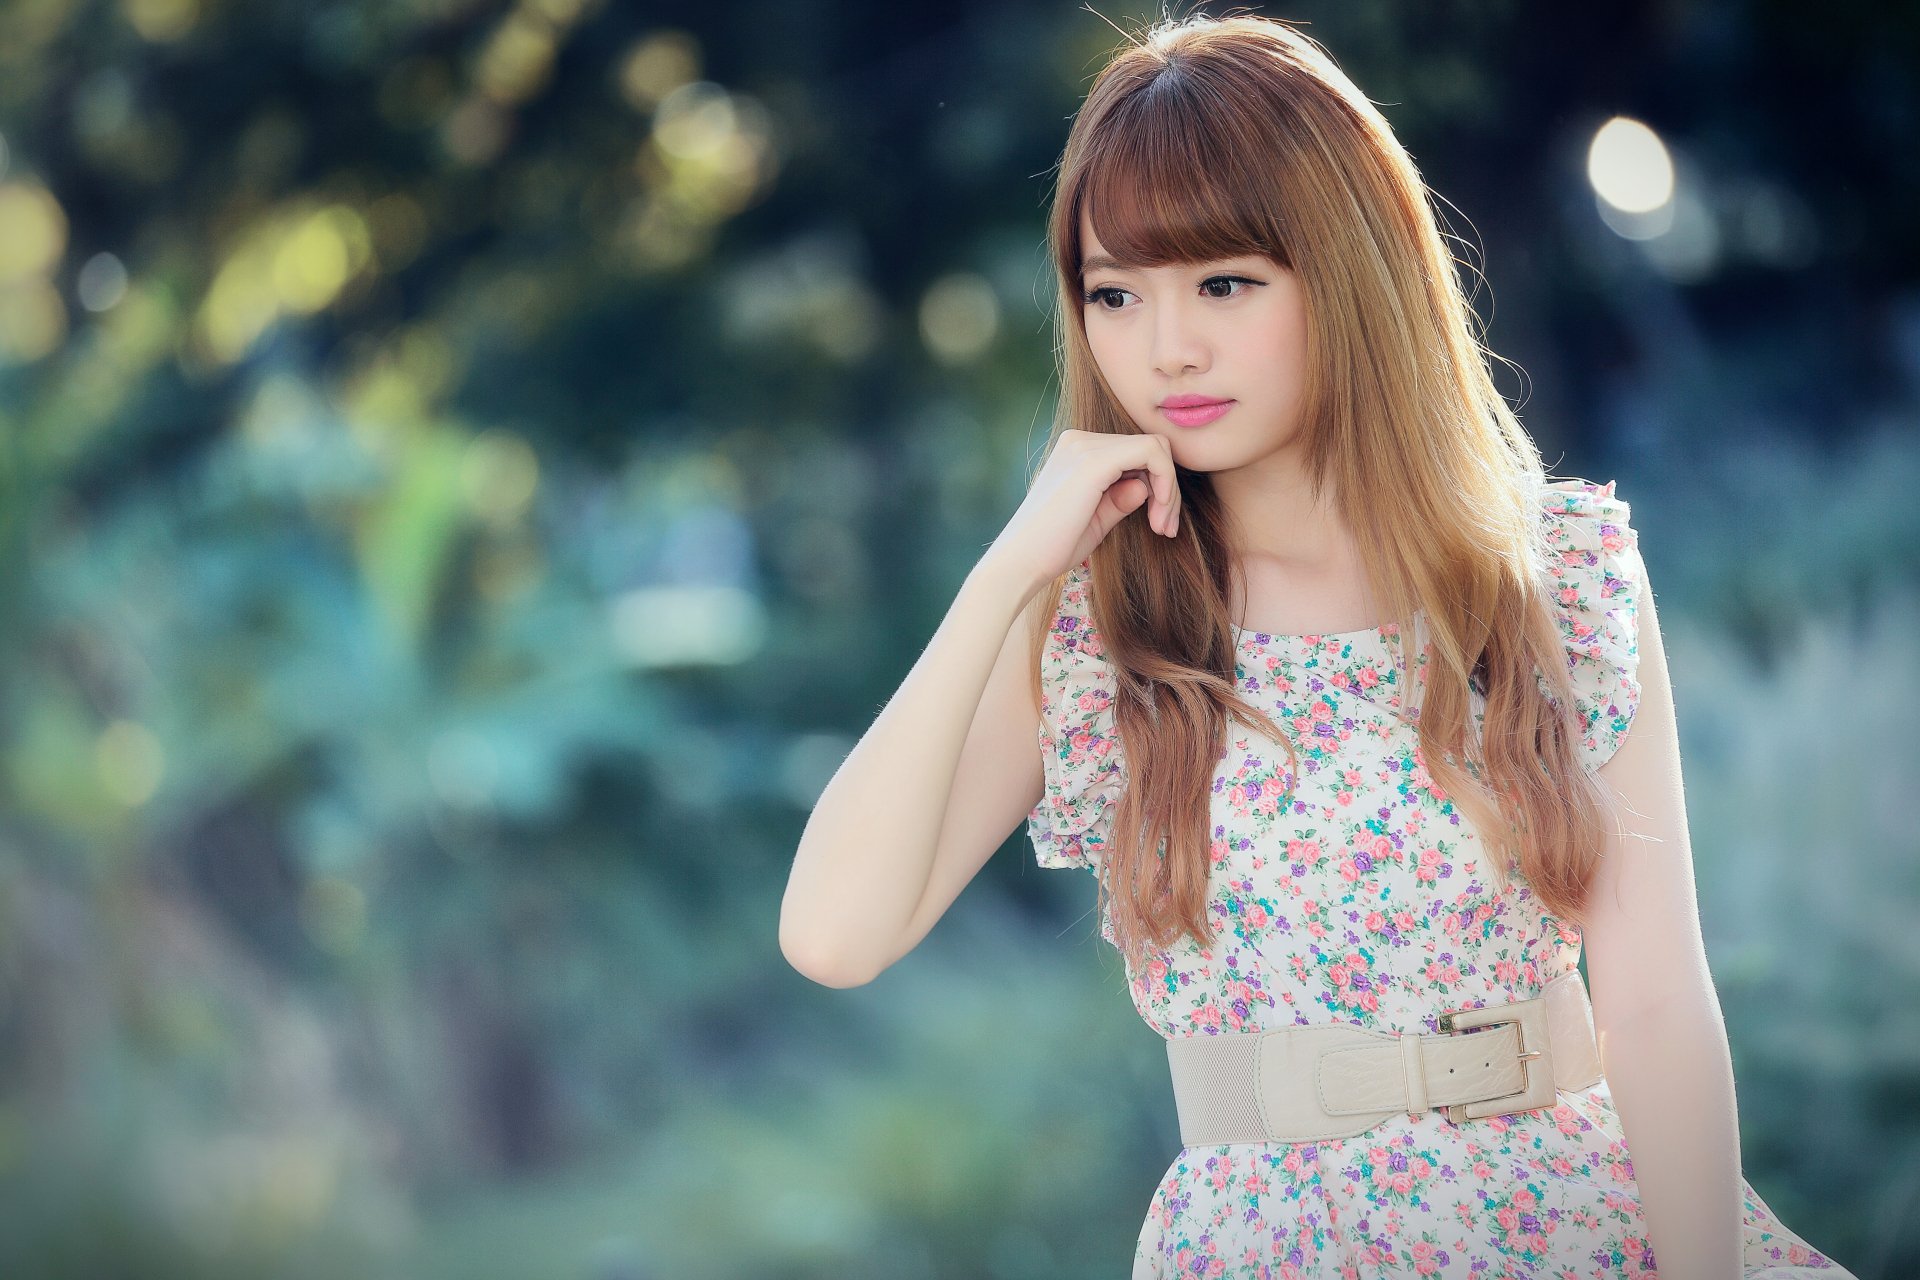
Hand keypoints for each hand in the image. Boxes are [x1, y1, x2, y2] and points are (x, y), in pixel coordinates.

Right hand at [991, 429, 1182, 591]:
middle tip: (1166, 529)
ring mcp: (1086, 447)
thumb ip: (1121, 498)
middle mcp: (1080, 440)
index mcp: (1077, 450)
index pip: (1136, 452)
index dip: (1159, 485)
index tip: (1161, 525)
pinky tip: (1158, 517)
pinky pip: (1152, 454)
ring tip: (1162, 528)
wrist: (1021, 563)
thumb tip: (1147, 487)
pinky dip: (1166, 484)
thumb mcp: (1097, 518)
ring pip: (1156, 448)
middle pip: (1150, 447)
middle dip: (1168, 489)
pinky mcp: (1094, 462)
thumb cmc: (1053, 547)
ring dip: (1169, 491)